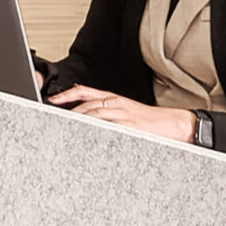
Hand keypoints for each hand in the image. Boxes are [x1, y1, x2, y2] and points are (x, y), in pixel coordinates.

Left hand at [47, 85, 194, 142]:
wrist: (173, 124)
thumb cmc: (150, 121)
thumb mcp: (127, 110)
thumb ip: (108, 111)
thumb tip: (88, 114)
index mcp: (114, 99)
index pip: (85, 91)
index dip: (67, 94)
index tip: (53, 99)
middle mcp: (116, 103)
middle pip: (86, 103)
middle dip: (68, 109)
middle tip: (54, 117)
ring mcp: (122, 114)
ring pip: (95, 113)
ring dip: (79, 117)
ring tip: (65, 124)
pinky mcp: (129, 125)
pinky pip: (108, 126)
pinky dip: (96, 127)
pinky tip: (86, 133)